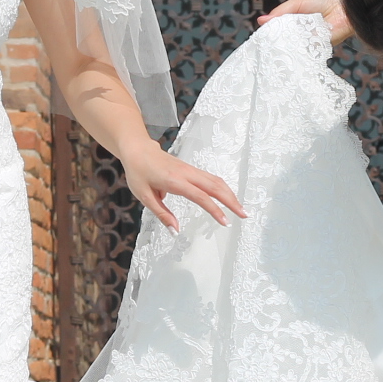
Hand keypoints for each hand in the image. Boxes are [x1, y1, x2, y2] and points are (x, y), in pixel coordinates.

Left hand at [122, 144, 246, 232]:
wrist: (137, 149)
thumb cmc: (138, 172)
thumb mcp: (144, 196)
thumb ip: (162, 214)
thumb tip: (176, 231)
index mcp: (174, 181)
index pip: (200, 196)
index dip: (215, 210)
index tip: (225, 222)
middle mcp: (186, 173)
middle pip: (215, 186)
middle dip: (232, 201)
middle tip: (244, 215)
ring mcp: (190, 169)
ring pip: (216, 180)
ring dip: (230, 194)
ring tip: (240, 209)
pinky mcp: (191, 169)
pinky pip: (211, 178)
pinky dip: (223, 188)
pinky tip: (228, 197)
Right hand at [259, 0, 351, 45]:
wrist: (344, 11)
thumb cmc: (323, 4)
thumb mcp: (297, 4)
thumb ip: (281, 12)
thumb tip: (261, 21)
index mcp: (293, 24)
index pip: (277, 31)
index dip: (268, 33)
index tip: (259, 36)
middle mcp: (298, 36)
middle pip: (282, 41)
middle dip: (274, 41)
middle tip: (264, 42)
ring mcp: (306, 44)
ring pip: (290, 47)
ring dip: (284, 45)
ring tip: (274, 44)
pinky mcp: (314, 51)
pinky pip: (301, 52)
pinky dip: (295, 49)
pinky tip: (289, 46)